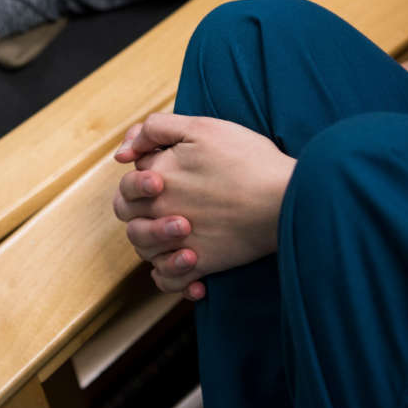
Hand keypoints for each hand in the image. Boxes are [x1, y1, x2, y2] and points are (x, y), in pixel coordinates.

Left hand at [113, 114, 295, 299]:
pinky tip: (187, 261)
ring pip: (143, 247)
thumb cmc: (247, 160)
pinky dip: (171, 275)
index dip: (146, 170)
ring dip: (154, 236)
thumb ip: (157, 128)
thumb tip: (123, 151)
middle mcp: (160, 210)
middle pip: (128, 212)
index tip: (168, 170)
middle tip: (168, 189)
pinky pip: (169, 280)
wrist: (283, 198)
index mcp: (157, 176)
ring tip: (182, 226)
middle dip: (140, 201)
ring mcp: (177, 241)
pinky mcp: (200, 264)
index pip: (131, 177)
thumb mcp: (201, 127)